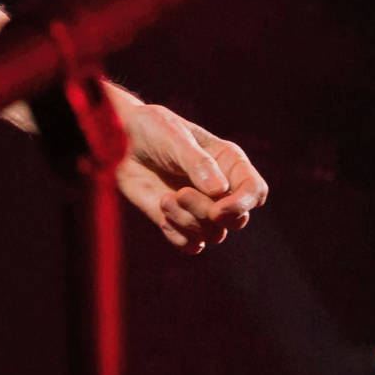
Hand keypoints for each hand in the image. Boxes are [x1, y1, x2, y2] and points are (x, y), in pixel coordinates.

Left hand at [109, 93, 265, 254]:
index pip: (255, 191)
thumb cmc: (151, 130)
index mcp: (229, 163)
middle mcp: (220, 189)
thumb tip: (219, 190)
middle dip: (209, 214)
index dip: (243, 204)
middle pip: (236, 219)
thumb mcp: (174, 138)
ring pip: (213, 234)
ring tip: (165, 200)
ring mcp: (200, 207)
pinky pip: (190, 245)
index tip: (218, 209)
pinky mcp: (178, 221)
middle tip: (181, 194)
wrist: (119, 142)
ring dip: (189, 222)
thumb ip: (197, 163)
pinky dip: (178, 235)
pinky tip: (162, 213)